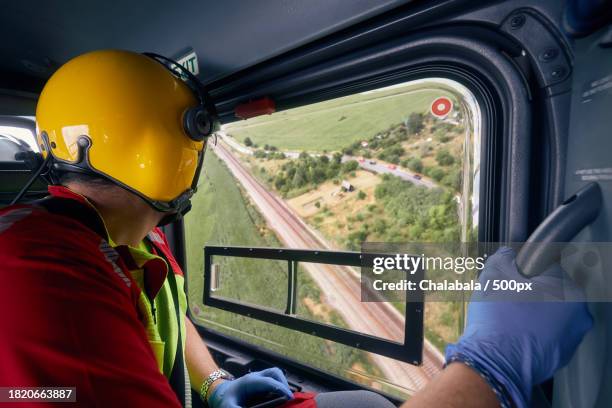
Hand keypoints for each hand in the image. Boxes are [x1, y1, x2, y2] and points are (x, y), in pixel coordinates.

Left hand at [208, 367, 292, 407]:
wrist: (220, 393)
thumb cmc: (225, 399)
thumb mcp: (229, 407)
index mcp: (249, 382)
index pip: (269, 381)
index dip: (281, 388)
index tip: (289, 397)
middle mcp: (256, 377)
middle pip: (275, 373)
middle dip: (284, 383)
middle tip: (289, 398)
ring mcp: (259, 378)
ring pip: (275, 374)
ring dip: (282, 384)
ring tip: (286, 398)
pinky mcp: (261, 382)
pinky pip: (273, 380)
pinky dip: (279, 386)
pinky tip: (279, 397)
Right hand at [445, 247, 592, 407]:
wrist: (494, 361)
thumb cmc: (498, 319)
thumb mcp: (494, 274)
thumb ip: (504, 256)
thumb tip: (507, 254)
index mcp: (567, 288)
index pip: (547, 266)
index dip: (524, 269)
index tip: (512, 276)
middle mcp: (579, 313)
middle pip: (552, 291)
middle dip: (531, 291)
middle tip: (508, 297)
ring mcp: (572, 338)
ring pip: (550, 314)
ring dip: (533, 312)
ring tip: (509, 317)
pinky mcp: (561, 356)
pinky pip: (547, 335)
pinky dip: (533, 332)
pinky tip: (514, 333)